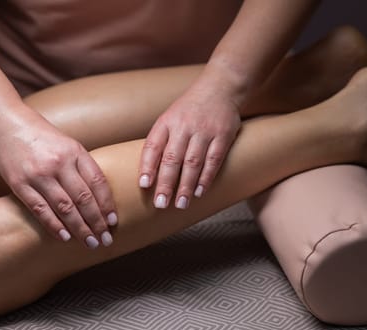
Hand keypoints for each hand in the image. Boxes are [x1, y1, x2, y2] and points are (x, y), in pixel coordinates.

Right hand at [0, 116, 117, 247]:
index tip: (113, 222)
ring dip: (79, 228)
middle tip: (105, 239)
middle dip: (96, 222)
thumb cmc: (45, 139)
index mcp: (76, 152)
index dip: (107, 204)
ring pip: (64, 207)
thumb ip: (85, 168)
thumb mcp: (71, 146)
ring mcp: (39, 174)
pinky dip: (54, 225)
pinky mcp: (20, 184)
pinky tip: (65, 237)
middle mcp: (59, 163)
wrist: (7, 126)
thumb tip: (104, 198)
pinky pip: (40, 209)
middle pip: (83, 198)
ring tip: (90, 242)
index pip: (98, 183)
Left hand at [139, 80, 240, 209]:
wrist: (220, 88)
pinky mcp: (223, 135)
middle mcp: (184, 126)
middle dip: (166, 183)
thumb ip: (161, 141)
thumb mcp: (170, 118)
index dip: (147, 166)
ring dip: (186, 185)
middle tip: (161, 203)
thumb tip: (149, 173)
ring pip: (193, 162)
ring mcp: (205, 131)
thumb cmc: (191, 109)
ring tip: (180, 203)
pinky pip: (214, 159)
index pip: (153, 145)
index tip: (144, 185)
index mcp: (167, 122)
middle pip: (172, 158)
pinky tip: (200, 191)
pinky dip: (206, 177)